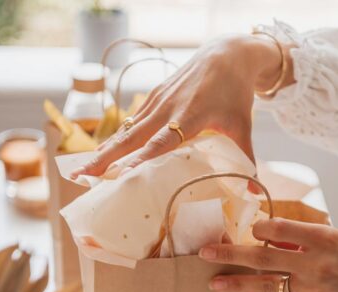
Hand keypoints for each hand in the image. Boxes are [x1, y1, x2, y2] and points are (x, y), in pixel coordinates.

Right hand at [71, 34, 293, 178]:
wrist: (227, 54)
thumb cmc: (236, 92)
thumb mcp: (243, 125)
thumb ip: (247, 158)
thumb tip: (255, 190)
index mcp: (190, 116)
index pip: (160, 142)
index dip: (140, 159)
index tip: (120, 175)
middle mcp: (167, 108)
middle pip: (131, 138)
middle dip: (106, 159)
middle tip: (82, 178)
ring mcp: (157, 102)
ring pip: (125, 131)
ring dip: (103, 151)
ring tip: (82, 172)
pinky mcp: (153, 97)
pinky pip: (130, 122)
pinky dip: (114, 140)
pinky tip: (102, 156)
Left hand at [199, 217, 337, 291]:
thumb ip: (305, 239)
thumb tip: (268, 237)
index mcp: (325, 238)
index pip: (278, 227)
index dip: (258, 228)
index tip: (248, 229)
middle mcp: (317, 263)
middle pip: (263, 257)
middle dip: (230, 254)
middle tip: (205, 253)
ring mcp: (315, 290)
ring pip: (266, 285)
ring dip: (237, 283)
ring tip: (213, 283)